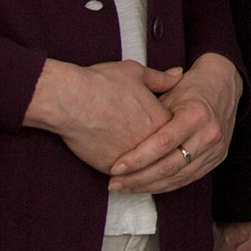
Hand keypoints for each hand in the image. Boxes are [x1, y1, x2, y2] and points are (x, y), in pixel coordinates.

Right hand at [24, 58, 175, 173]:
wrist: (72, 100)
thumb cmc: (102, 83)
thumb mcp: (136, 73)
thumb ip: (161, 79)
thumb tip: (178, 74)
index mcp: (163, 121)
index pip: (176, 133)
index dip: (167, 130)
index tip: (155, 126)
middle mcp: (154, 144)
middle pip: (163, 154)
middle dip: (159, 154)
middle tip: (143, 146)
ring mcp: (135, 160)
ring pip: (145, 170)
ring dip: (143, 169)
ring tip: (135, 164)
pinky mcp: (114, 169)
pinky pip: (125, 177)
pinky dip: (125, 175)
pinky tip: (121, 171)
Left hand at [111, 53, 242, 195]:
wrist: (223, 86)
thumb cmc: (189, 87)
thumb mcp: (168, 92)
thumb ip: (149, 114)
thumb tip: (119, 135)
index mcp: (197, 115)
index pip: (163, 143)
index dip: (137, 159)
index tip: (115, 167)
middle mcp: (209, 134)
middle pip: (169, 166)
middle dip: (138, 178)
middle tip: (114, 184)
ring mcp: (216, 150)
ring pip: (177, 177)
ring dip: (148, 186)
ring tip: (124, 188)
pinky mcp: (217, 159)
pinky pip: (187, 179)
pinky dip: (164, 185)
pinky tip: (144, 186)